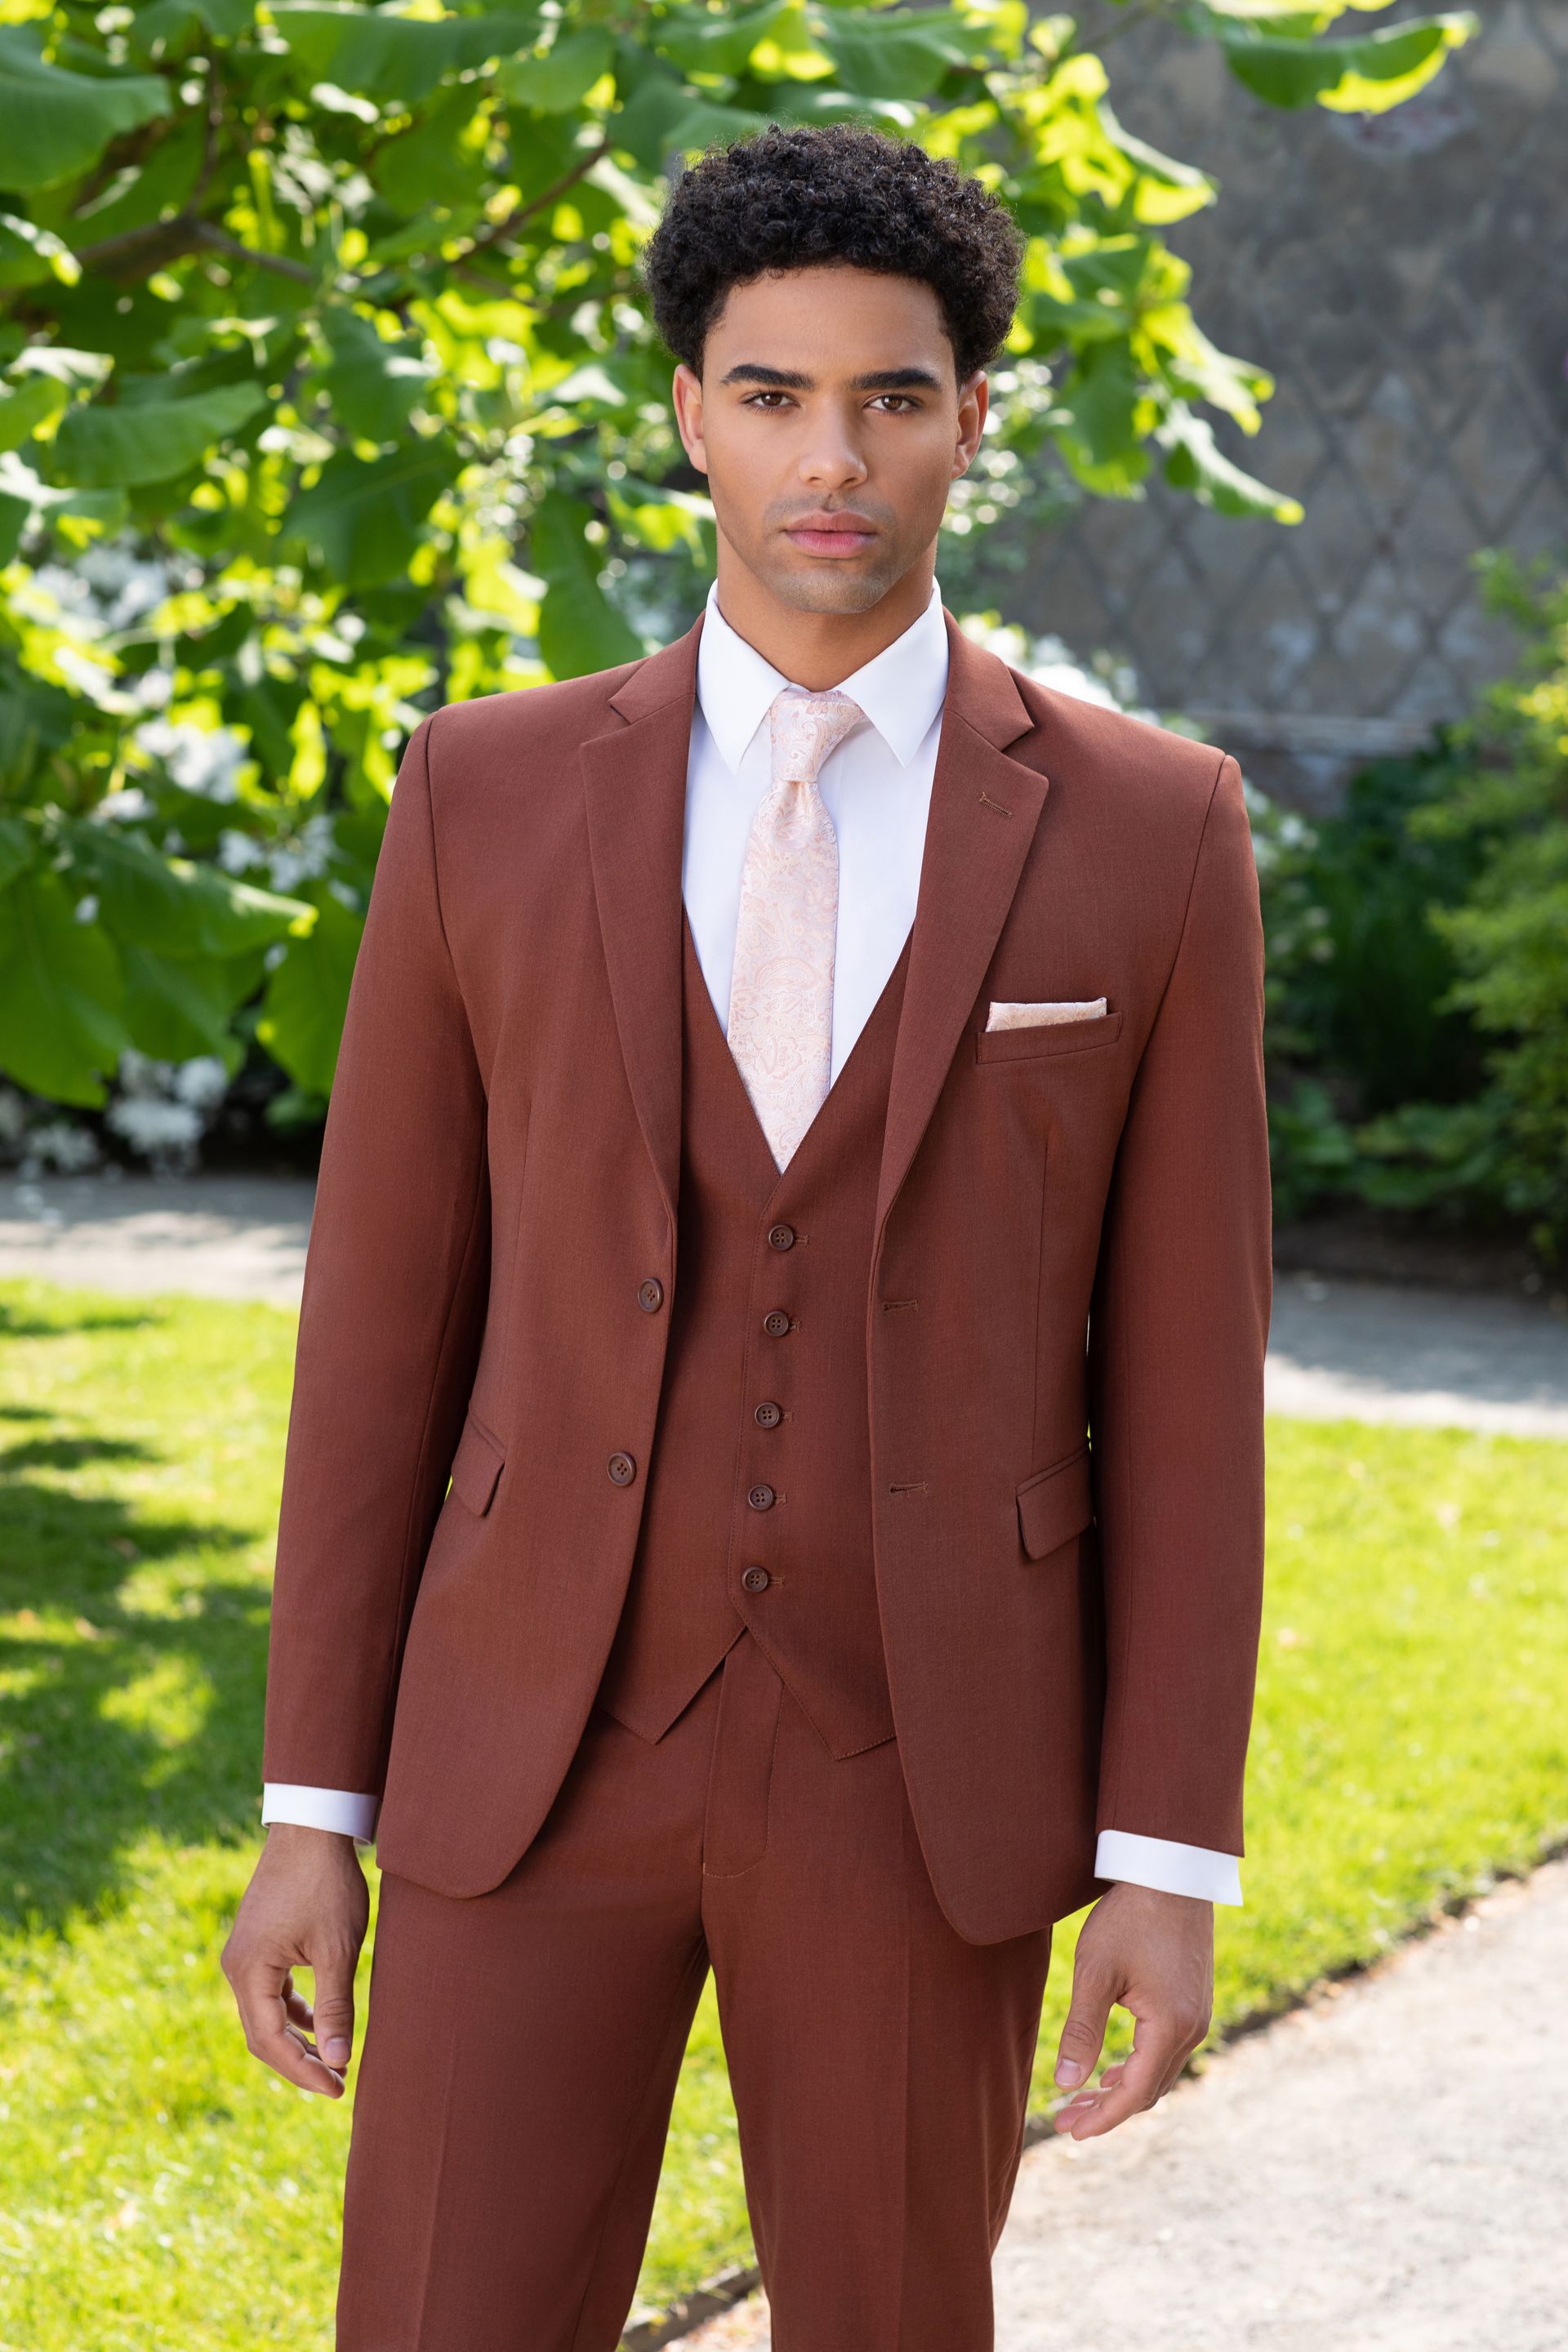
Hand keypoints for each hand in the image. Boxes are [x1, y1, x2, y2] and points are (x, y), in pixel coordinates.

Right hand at [221, 1824, 369, 2097]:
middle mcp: (236, 1966)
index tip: (338, 2088)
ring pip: (265, 2014)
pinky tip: (318, 2022)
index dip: (303, 2071)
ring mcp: (243, 1954)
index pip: (270, 2041)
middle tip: (337, 2083)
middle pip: (262, 2034)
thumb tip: (337, 2060)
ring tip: (331, 2060)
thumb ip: (335, 2007)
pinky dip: (292, 2011)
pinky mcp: (256, 1943)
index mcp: (249, 1971)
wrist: (312, 1827)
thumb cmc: (327, 1884)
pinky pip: (268, 1992)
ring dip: (295, 2039)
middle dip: (298, 2062)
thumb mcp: (338, 1948)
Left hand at [1050, 1882, 1212, 2139]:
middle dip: (1108, 2109)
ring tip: (1082, 2098)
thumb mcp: (1095, 1973)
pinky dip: (1138, 2067)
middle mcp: (1193, 2028)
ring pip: (1160, 2072)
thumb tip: (1065, 2085)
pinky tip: (1112, 2068)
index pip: (1135, 2093)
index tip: (1071, 2132)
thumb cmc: (1129, 1918)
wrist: (1170, 1870)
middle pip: (1150, 2089)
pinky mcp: (1195, 2002)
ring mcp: (1199, 2015)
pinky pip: (1167, 2051)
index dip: (1103, 2117)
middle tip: (1066, 2119)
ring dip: (1123, 2089)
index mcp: (1171, 2026)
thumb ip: (1081, 2032)